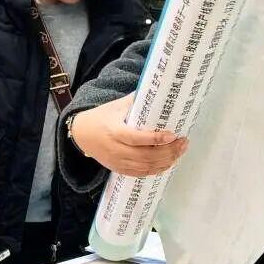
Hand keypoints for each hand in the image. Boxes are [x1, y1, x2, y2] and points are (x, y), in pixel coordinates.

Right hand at [69, 94, 186, 176]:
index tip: (172, 134)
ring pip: (146, 166)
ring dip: (166, 161)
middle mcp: (116, 149)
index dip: (156, 138)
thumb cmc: (100, 117)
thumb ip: (135, 100)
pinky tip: (168, 162)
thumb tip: (155, 89)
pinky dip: (157, 170)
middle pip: (145, 155)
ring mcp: (117, 161)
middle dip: (168, 151)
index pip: (137, 138)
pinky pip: (141, 173)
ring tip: (180, 151)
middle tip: (182, 142)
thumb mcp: (115, 106)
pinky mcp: (119, 169)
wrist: (80, 134)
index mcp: (114, 131)